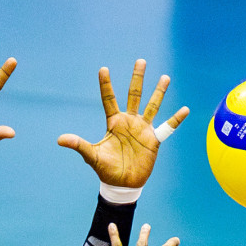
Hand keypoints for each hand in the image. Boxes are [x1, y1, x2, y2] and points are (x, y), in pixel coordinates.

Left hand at [58, 60, 188, 188]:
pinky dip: (176, 119)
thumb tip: (60, 140)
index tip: (103, 69)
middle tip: (140, 61)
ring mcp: (142, 129)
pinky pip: (167, 127)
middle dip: (137, 78)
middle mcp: (129, 121)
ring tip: (165, 77)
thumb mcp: (92, 156)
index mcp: (114, 122)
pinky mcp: (154, 140)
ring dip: (159, 92)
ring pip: (152, 105)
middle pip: (134, 95)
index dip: (106, 84)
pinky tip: (185, 109)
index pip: (109, 99)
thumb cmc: (106, 170)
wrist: (122, 184)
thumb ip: (79, 145)